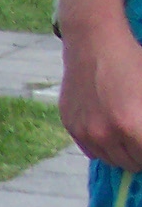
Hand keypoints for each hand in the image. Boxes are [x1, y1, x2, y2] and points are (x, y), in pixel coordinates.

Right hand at [61, 16, 141, 171]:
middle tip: (141, 141)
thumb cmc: (133, 60)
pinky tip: (110, 132)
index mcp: (131, 126)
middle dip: (139, 155)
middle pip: (129, 163)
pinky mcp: (71, 126)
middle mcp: (105, 135)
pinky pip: (90, 150)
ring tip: (128, 138)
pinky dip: (103, 146)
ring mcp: (85, 132)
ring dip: (121, 153)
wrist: (94, 43)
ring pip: (109, 159)